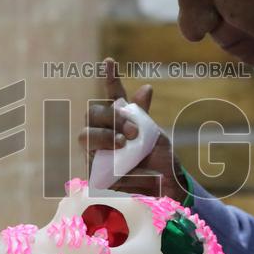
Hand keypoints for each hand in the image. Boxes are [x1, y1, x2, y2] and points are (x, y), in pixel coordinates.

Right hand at [79, 57, 189, 202]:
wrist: (167, 191)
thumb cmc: (158, 161)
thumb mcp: (154, 136)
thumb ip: (142, 116)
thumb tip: (146, 88)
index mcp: (118, 121)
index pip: (110, 96)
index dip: (110, 79)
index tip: (111, 62)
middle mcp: (103, 135)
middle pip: (92, 114)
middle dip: (110, 118)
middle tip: (132, 132)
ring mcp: (96, 154)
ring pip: (85, 136)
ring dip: (105, 136)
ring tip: (124, 145)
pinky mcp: (95, 176)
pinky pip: (96, 164)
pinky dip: (121, 168)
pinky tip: (139, 175)